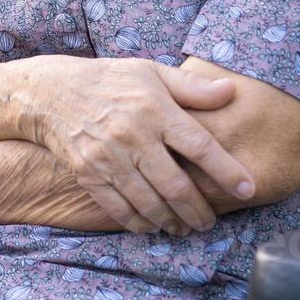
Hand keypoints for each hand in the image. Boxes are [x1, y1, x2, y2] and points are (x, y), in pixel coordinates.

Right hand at [19, 56, 254, 235]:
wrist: (52, 92)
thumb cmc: (110, 80)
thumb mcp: (151, 72)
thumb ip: (192, 86)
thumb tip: (232, 91)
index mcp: (154, 108)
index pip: (199, 145)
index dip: (226, 171)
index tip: (247, 189)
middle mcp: (133, 135)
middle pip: (176, 185)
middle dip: (199, 210)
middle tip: (211, 221)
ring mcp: (109, 158)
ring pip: (150, 203)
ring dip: (172, 222)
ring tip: (185, 227)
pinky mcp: (89, 174)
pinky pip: (120, 208)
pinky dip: (140, 223)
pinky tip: (153, 226)